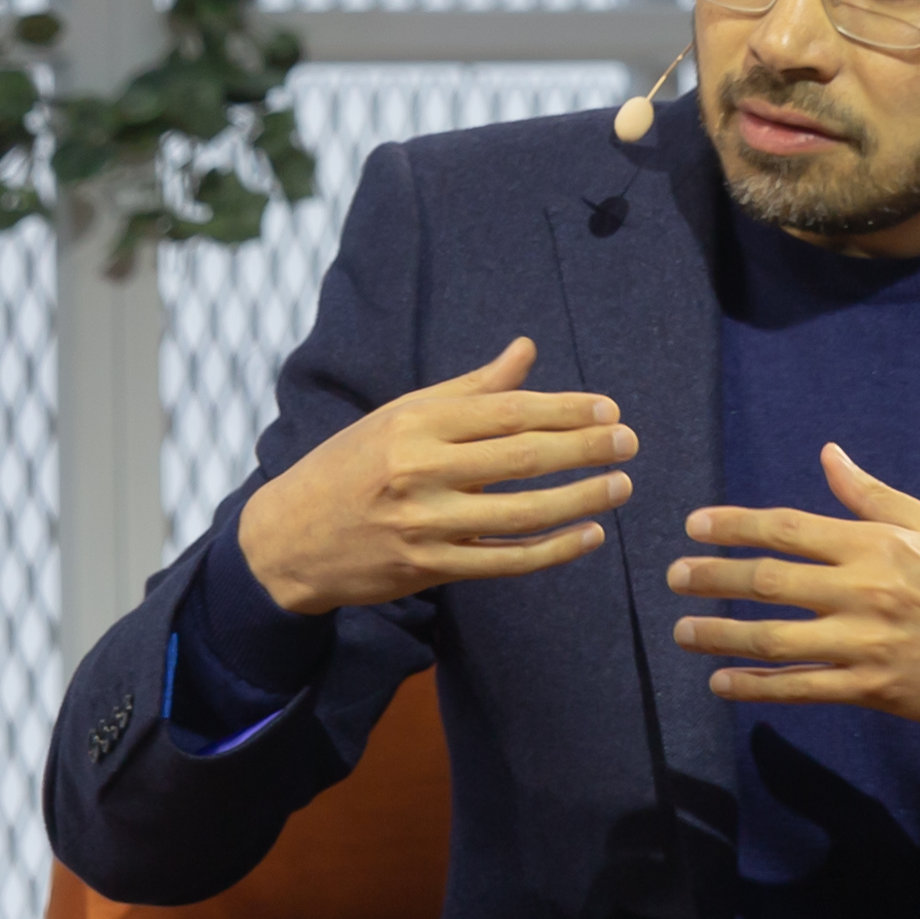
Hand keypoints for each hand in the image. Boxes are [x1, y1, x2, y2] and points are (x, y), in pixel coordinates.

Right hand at [236, 337, 633, 613]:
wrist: (289, 538)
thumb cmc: (352, 466)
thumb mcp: (402, 416)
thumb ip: (470, 389)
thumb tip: (526, 350)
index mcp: (416, 422)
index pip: (507, 410)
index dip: (565, 409)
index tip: (609, 409)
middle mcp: (420, 469)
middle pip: (522, 456)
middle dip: (585, 448)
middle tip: (630, 442)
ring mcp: (425, 523)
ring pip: (522, 512)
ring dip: (581, 498)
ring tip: (622, 486)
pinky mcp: (429, 568)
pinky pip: (506, 559)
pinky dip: (553, 549)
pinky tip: (589, 534)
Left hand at [666, 444, 919, 756]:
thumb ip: (876, 497)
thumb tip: (830, 456)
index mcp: (880, 544)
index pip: (790, 528)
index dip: (736, 526)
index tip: (696, 525)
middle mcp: (867, 590)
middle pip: (769, 580)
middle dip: (713, 576)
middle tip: (674, 575)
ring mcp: (867, 644)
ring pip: (774, 638)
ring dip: (720, 633)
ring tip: (682, 629)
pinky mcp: (872, 689)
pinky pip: (800, 688)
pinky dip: (755, 686)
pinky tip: (721, 681)